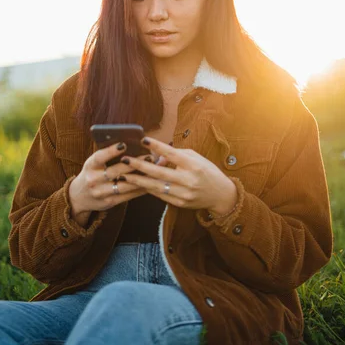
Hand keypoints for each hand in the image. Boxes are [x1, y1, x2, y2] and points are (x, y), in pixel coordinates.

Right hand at [68, 142, 149, 219]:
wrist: (79, 197)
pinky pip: (127, 195)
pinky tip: (150, 182)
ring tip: (154, 170)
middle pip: (115, 171)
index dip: (111, 151)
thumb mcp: (94, 163)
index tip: (124, 144)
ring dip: (141, 178)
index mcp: (90, 165)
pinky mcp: (109, 202)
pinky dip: (140, 188)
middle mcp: (93, 179)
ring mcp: (101, 192)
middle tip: (150, 157)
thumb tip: (129, 144)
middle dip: (134, 164)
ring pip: (124, 185)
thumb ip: (108, 155)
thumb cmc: (93, 173)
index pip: (100, 157)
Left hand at [122, 137, 237, 213]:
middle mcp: (188, 180)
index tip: (143, 140)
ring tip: (124, 175)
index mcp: (193, 165)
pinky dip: (148, 189)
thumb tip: (157, 158)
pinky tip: (137, 184)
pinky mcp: (180, 204)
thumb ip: (176, 155)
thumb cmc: (207, 171)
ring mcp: (184, 194)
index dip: (157, 147)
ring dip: (138, 181)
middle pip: (160, 173)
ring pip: (156, 187)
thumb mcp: (196, 158)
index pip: (172, 154)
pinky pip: (160, 196)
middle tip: (125, 160)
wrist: (220, 195)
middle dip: (140, 166)